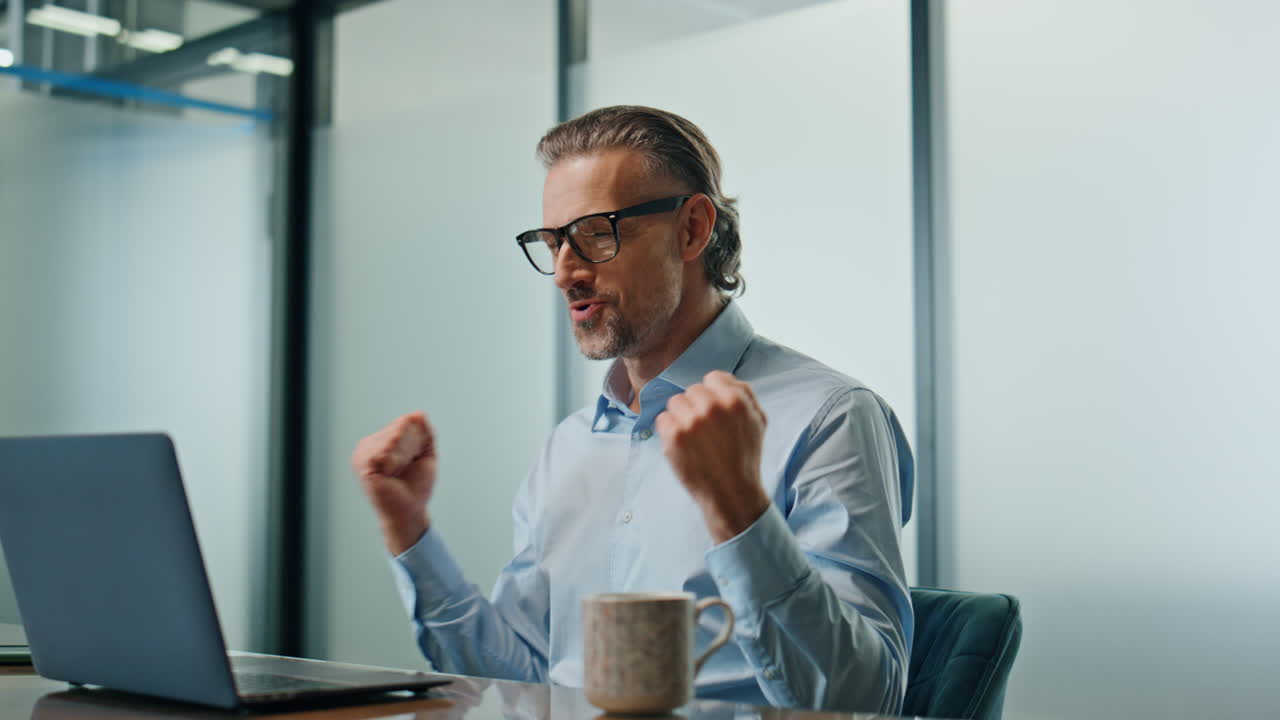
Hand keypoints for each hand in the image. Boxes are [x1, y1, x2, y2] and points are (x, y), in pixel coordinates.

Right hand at [351, 411, 437, 553]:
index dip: (418, 442)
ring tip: (398, 473)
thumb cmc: (416, 485)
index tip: (413, 461)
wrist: (410, 511)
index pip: (405, 422)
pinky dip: (397, 462)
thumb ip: (424, 433)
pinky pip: (387, 451)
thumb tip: (419, 414)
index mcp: (379, 441)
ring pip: (395, 437)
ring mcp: (363, 455)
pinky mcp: (363, 466)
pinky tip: (391, 475)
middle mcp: (367, 446)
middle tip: (407, 469)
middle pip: (401, 427)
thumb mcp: (425, 454)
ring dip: (406, 456)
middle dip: (413, 449)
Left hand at [655, 370, 770, 543]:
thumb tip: (726, 379)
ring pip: (675, 402)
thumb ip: (745, 395)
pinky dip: (668, 431)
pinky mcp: (674, 437)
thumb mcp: (758, 421)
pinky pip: (663, 419)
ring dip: (680, 417)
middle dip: (696, 406)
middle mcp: (713, 407)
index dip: (712, 393)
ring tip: (693, 437)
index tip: (712, 410)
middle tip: (704, 429)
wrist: (731, 492)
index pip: (713, 378)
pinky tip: (682, 445)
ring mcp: (691, 421)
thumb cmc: (745, 457)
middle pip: (692, 390)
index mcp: (735, 400)